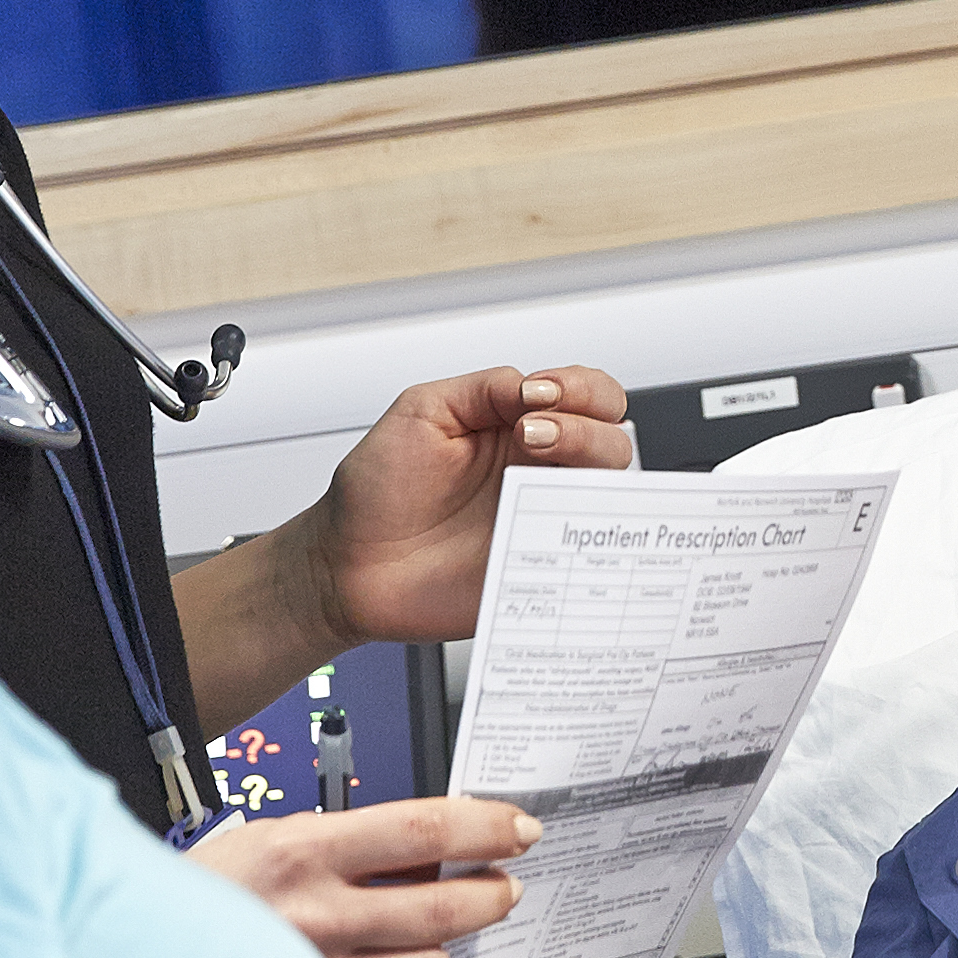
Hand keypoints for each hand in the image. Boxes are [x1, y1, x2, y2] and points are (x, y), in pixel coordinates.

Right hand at [190, 794, 535, 957]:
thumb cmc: (192, 904)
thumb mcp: (260, 843)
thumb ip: (340, 846)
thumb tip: (426, 849)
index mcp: (297, 854)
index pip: (421, 830)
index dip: (483, 828)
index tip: (517, 829)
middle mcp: (311, 920)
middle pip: (441, 908)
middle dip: (490, 895)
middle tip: (505, 887)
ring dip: (441, 949)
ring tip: (431, 935)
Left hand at [304, 367, 636, 650]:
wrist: (345, 565)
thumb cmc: (376, 491)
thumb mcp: (421, 410)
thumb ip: (484, 388)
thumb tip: (536, 387)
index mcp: (518, 426)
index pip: (585, 395)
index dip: (580, 388)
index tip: (540, 395)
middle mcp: (538, 472)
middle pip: (612, 440)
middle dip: (585, 427)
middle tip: (532, 435)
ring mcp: (540, 521)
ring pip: (609, 493)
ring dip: (586, 470)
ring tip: (533, 468)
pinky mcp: (537, 570)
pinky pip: (586, 555)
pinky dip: (585, 536)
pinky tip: (546, 522)